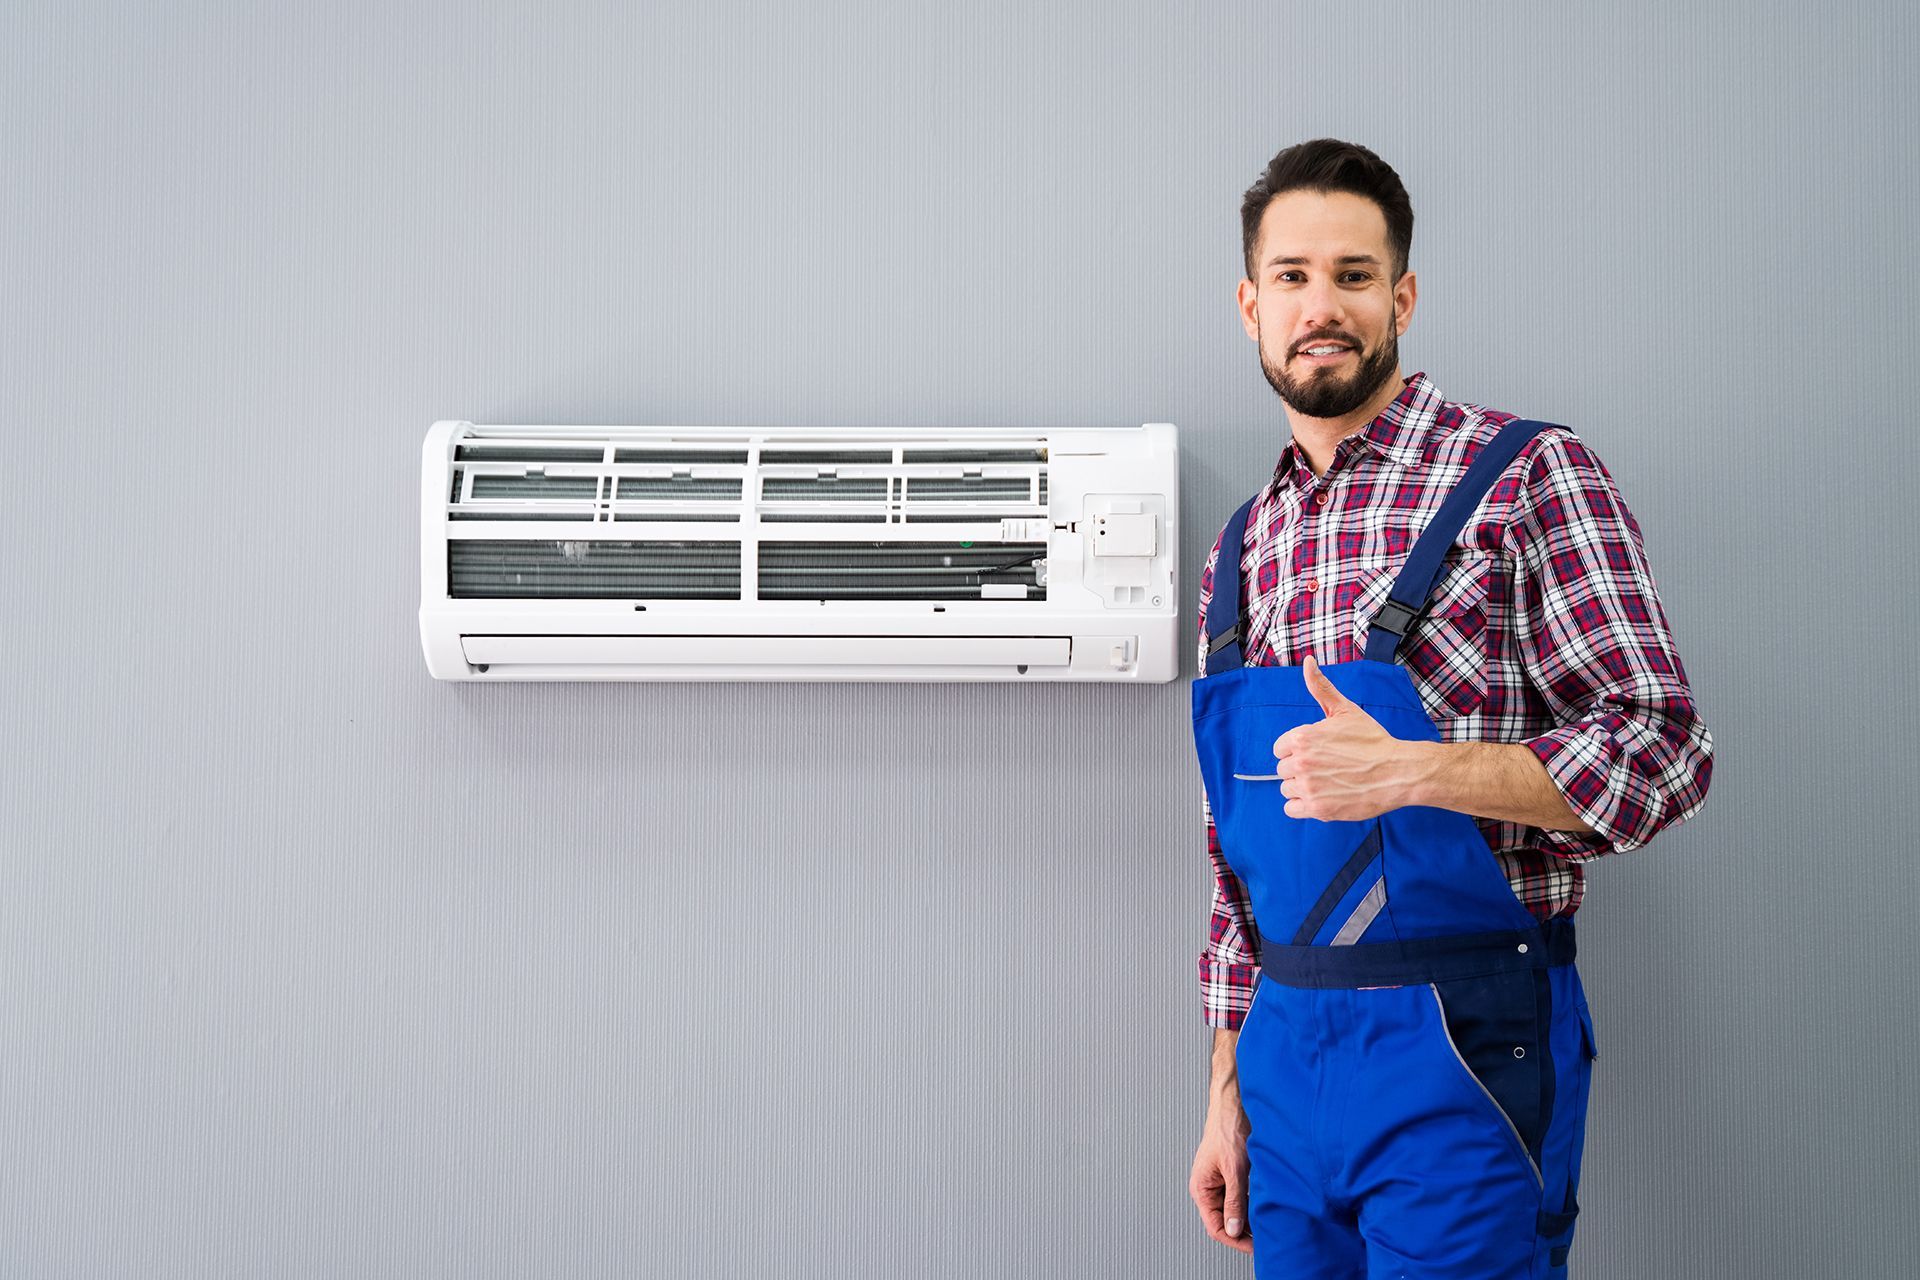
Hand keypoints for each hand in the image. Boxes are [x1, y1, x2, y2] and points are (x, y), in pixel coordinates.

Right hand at [1189, 1108, 1252, 1253]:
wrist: (1235, 1106)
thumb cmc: (1228, 1130)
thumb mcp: (1234, 1169)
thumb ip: (1234, 1201)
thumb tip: (1234, 1229)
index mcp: (1201, 1188)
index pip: (1215, 1226)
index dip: (1235, 1240)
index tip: (1254, 1246)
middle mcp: (1208, 1188)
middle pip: (1224, 1222)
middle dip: (1243, 1232)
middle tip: (1264, 1239)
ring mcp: (1220, 1183)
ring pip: (1234, 1211)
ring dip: (1248, 1219)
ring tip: (1266, 1224)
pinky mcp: (1231, 1176)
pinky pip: (1240, 1199)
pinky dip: (1251, 1206)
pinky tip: (1264, 1208)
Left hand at [1272, 655, 1412, 821]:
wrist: (1397, 772)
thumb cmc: (1372, 741)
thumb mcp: (1345, 710)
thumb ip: (1320, 687)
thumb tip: (1308, 662)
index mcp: (1302, 737)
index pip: (1280, 748)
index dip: (1297, 750)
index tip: (1316, 752)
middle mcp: (1301, 762)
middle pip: (1282, 770)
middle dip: (1300, 769)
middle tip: (1326, 768)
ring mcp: (1309, 787)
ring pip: (1287, 790)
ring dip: (1302, 788)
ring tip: (1326, 782)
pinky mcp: (1318, 809)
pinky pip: (1291, 809)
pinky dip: (1302, 806)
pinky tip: (1321, 797)